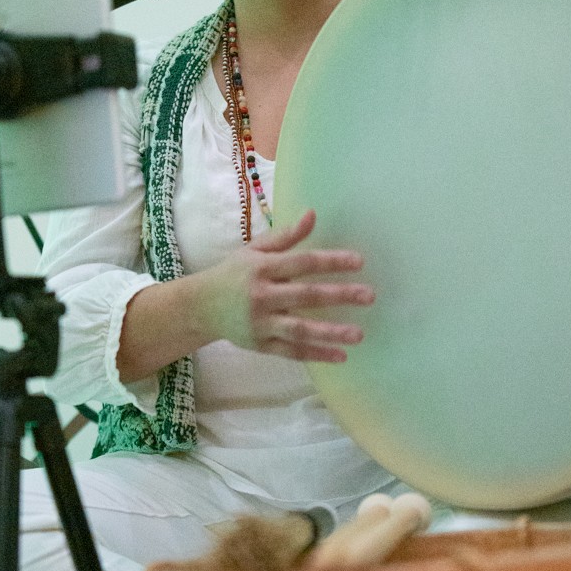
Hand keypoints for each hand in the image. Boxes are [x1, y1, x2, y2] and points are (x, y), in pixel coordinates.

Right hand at [197, 208, 372, 363]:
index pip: (302, 262)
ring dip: (330, 332)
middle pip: (305, 296)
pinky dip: (316, 354)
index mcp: (262, 268)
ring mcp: (261, 323)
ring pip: (299, 329)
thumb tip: (312, 214)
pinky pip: (291, 351)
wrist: (200, 307)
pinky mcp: (260, 345)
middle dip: (339, 295)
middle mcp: (262, 296)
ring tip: (359, 334)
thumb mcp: (255, 250)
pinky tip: (341, 355)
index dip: (331, 261)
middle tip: (369, 296)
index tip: (359, 262)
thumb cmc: (233, 274)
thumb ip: (286, 236)